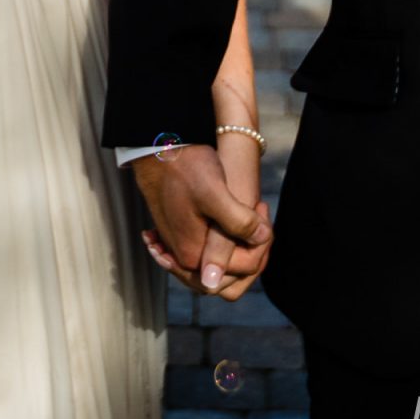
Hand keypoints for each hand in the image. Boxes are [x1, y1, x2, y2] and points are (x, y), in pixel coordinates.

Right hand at [132, 145, 271, 295]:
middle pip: (230, 271)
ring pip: (220, 258)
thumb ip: (238, 223)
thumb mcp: (216, 193)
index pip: (243, 269)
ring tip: (249, 213)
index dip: (261, 244)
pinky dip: (225, 237)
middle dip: (251, 248)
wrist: (158, 147)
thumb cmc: (185, 167)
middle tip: (259, 215)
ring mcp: (179, 244)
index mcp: (194, 255)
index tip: (261, 208)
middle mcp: (184, 257)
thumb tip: (261, 240)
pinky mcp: (178, 231)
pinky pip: (207, 246)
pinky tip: (234, 217)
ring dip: (239, 243)